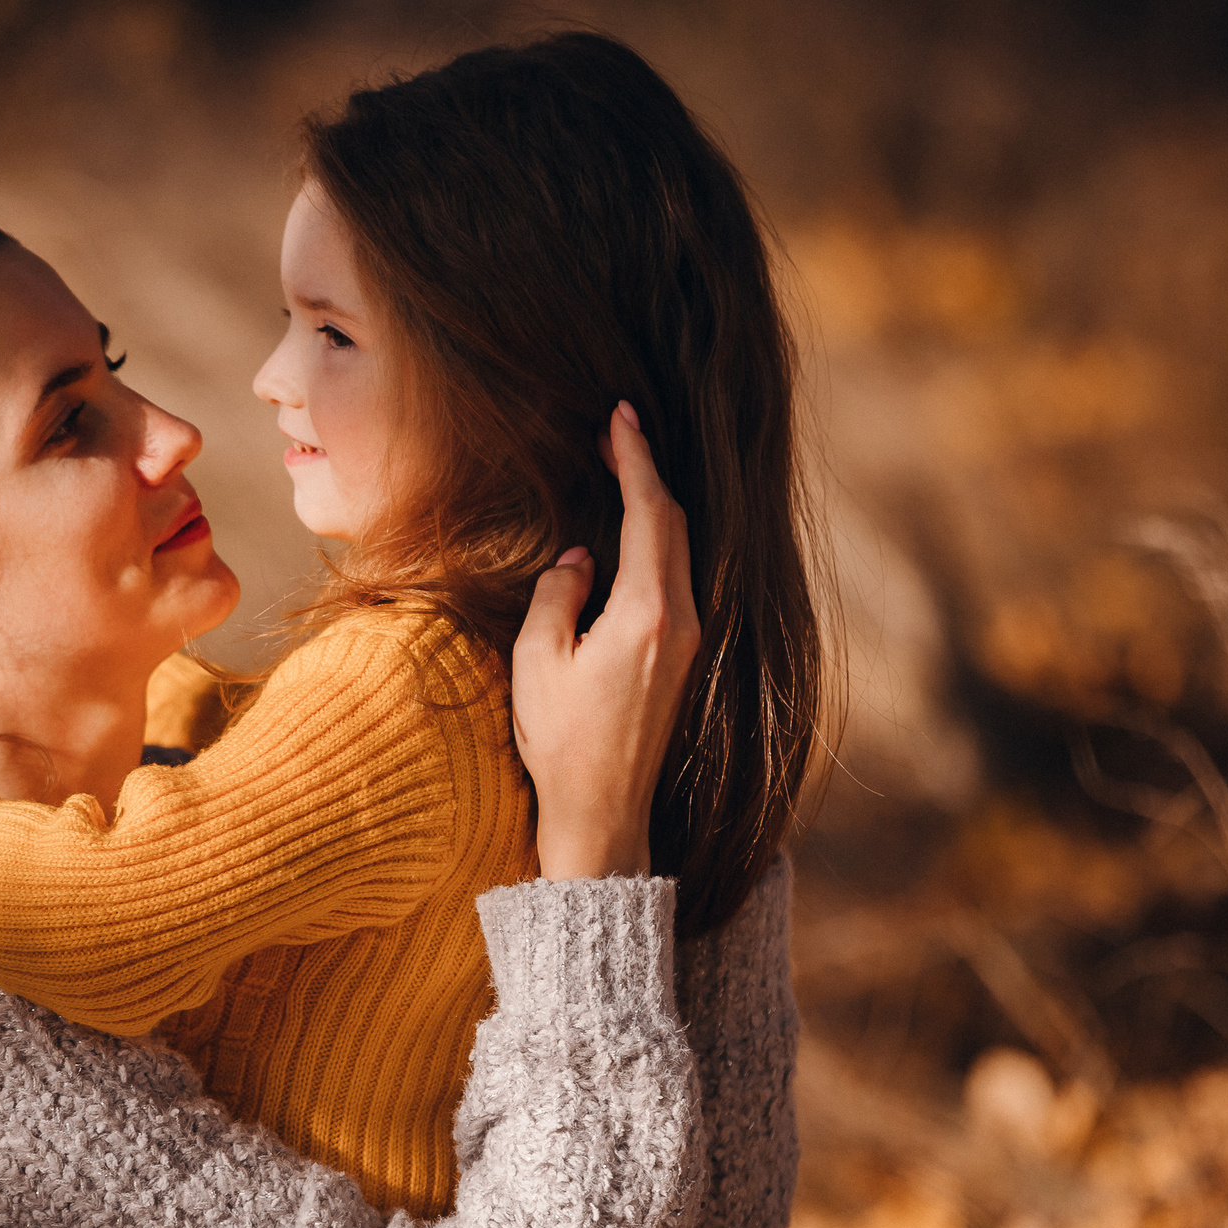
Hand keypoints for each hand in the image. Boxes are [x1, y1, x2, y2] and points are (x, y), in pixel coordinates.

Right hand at [511, 403, 700, 880]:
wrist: (604, 810)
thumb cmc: (563, 741)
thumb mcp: (538, 661)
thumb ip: (557, 595)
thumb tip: (580, 560)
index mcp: (647, 614)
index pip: (648, 514)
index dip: (636, 459)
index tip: (623, 417)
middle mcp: (681, 620)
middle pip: (673, 523)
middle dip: (647, 472)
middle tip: (618, 431)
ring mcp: (689, 640)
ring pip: (679, 550)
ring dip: (653, 507)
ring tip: (623, 471)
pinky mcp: (683, 657)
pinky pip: (675, 578)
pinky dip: (656, 541)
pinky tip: (631, 533)